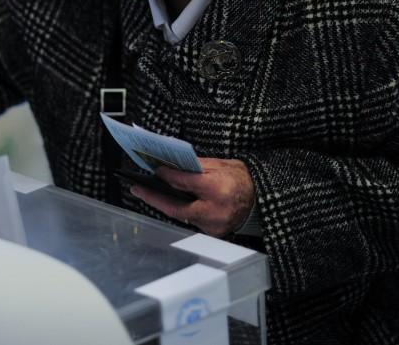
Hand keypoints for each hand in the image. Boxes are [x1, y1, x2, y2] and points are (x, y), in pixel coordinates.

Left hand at [130, 157, 254, 237]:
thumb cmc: (242, 179)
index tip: (155, 170)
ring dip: (166, 205)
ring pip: (182, 216)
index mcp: (218, 190)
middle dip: (153, 198)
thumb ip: (197, 167)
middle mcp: (215, 211)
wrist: (261, 199)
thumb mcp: (222, 165)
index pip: (184, 183)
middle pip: (176, 207)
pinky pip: (191, 221)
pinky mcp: (214, 234)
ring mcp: (214, 226)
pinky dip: (182, 211)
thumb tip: (172, 166)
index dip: (167, 176)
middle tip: (137, 189)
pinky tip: (172, 202)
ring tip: (150, 193)